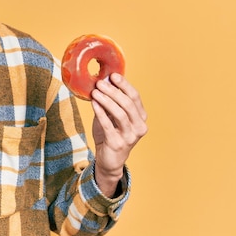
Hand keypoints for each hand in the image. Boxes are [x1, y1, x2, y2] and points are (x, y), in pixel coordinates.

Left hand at [90, 73, 147, 196]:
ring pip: (120, 114)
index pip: (135, 97)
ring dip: (106, 100)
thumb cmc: (110, 134)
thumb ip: (111, 102)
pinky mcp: (118, 144)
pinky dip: (100, 112)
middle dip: (113, 91)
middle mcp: (139, 126)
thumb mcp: (112, 116)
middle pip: (128, 104)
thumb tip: (103, 81)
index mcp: (141, 117)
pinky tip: (93, 103)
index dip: (124, 85)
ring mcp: (130, 136)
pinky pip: (108, 125)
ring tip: (95, 92)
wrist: (109, 159)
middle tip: (100, 83)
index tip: (113, 75)